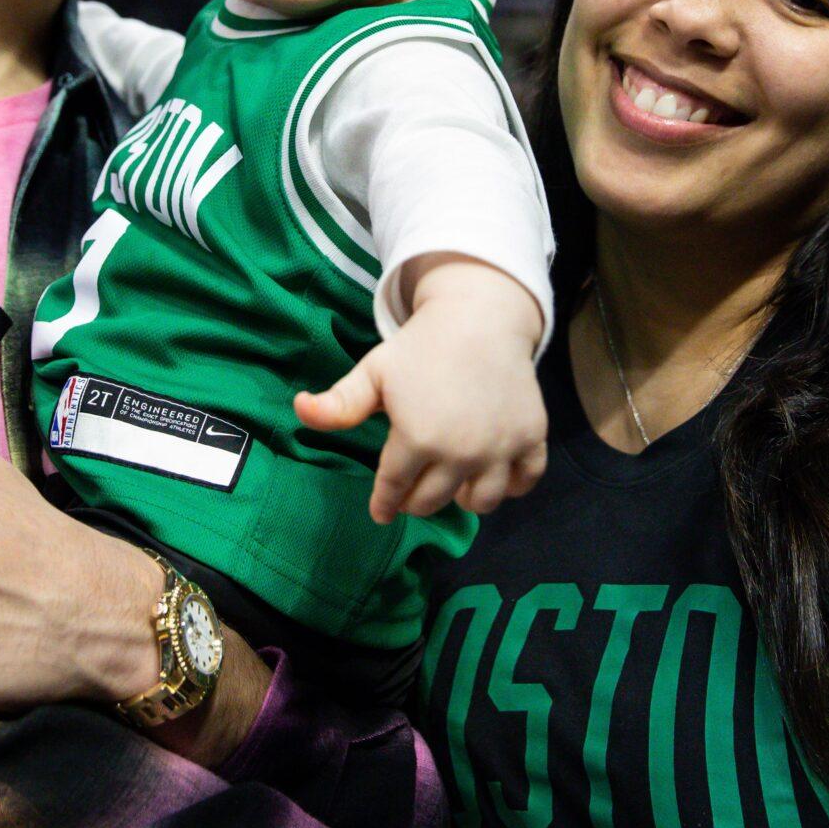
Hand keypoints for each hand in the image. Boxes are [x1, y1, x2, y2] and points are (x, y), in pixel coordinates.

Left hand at [295, 258, 547, 523]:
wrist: (481, 316)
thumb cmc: (421, 346)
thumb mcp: (374, 372)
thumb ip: (338, 403)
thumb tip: (298, 410)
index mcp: (416, 439)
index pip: (394, 490)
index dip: (384, 503)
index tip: (381, 511)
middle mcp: (460, 452)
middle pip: (433, 502)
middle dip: (417, 500)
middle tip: (413, 490)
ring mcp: (499, 448)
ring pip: (481, 502)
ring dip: (464, 499)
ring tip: (454, 485)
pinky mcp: (530, 438)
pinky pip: (525, 482)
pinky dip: (511, 486)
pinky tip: (494, 475)